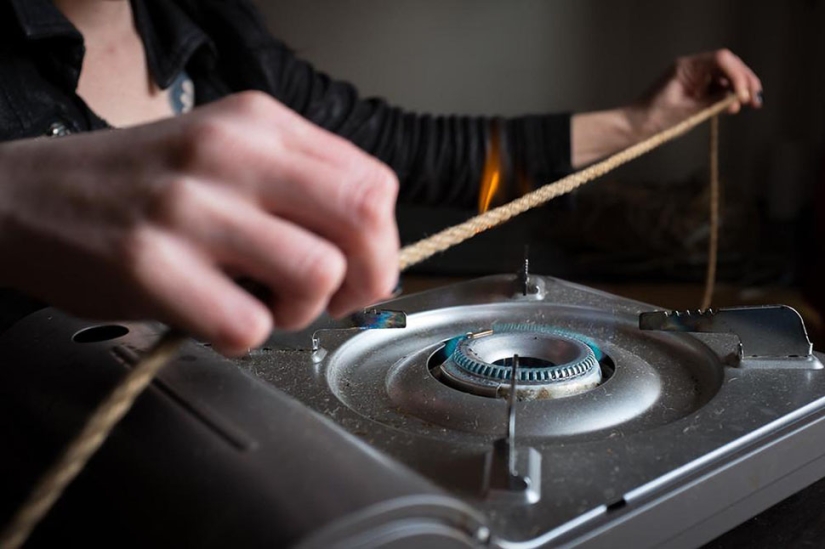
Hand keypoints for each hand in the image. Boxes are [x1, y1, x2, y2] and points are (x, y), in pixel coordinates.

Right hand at [0, 92, 399, 354]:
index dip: (381, 240)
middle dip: (365, 278)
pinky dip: (247, 335)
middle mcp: (230, 154)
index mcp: (259, 123)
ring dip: (303, 309)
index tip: (358, 265)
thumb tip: (371, 247)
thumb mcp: (226, 150)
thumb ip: (300, 183)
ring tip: (265, 302)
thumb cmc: (141, 184)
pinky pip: (249, 325)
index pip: (374, 183)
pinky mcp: (151, 266)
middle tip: (331, 296)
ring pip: (316, 275)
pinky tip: (219, 315)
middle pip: (363, 222)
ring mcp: (189, 208)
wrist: (27, 196)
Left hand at [572, 49, 761, 166]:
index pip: (721, 59)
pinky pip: (716, 87)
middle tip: (755, 99)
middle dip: (744, 81)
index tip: (744, 94)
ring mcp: (693, 78)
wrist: (634, 128)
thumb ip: (713, 102)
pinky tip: (731, 108)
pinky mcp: (693, 89)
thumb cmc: (654, 119)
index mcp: (687, 67)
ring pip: (724, 76)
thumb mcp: (687, 112)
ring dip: (738, 89)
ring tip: (746, 106)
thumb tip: (737, 97)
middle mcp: (692, 68)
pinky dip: (727, 96)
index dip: (738, 74)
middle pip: (727, 65)